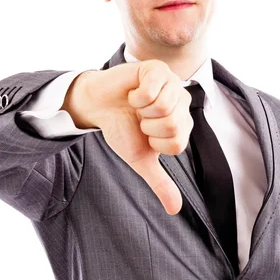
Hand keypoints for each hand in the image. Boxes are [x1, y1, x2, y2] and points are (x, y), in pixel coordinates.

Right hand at [85, 59, 192, 214]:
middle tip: (139, 119)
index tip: (145, 134)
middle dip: (147, 127)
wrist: (97, 107)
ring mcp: (171, 83)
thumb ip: (160, 182)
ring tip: (136, 106)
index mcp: (182, 123)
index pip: (177, 143)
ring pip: (164, 107)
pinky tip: (132, 93)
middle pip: (173, 125)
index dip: (154, 143)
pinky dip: (135, 96)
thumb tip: (175, 210)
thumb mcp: (141, 159)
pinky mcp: (156, 69)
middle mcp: (182, 102)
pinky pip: (151, 90)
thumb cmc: (121, 129)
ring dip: (141, 111)